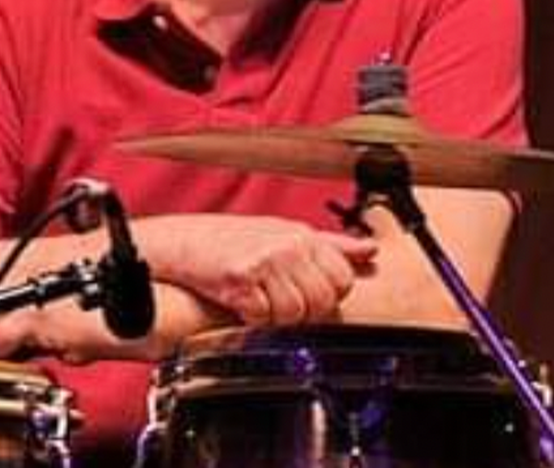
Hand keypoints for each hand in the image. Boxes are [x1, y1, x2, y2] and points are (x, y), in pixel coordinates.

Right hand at [152, 215, 377, 325]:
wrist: (182, 241)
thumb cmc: (232, 240)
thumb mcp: (286, 233)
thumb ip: (331, 245)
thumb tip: (371, 251)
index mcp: (303, 235)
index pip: (343, 280)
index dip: (327, 296)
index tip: (305, 293)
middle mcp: (288, 245)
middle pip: (321, 301)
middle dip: (302, 311)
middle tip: (277, 300)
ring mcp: (264, 261)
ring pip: (294, 314)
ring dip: (274, 317)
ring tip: (258, 300)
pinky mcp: (240, 279)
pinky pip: (262, 318)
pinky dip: (251, 319)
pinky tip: (240, 303)